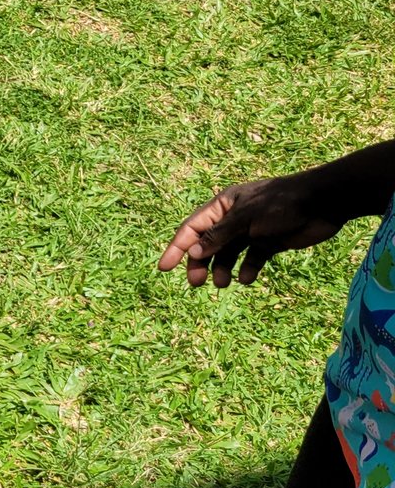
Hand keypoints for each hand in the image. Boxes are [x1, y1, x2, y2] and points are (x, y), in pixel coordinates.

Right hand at [157, 174, 343, 287]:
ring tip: (224, 284)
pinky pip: (251, 260)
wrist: (323, 203)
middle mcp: (233, 219)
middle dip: (200, 263)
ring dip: (223, 269)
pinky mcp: (269, 243)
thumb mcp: (245, 218)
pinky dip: (247, 270)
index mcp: (222, 206)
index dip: (176, 248)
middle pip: (207, 244)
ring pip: (228, 255)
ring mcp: (251, 232)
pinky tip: (248, 279)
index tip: (164, 268)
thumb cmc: (280, 204)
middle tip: (196, 283)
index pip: (192, 229)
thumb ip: (219, 236)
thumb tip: (192, 252)